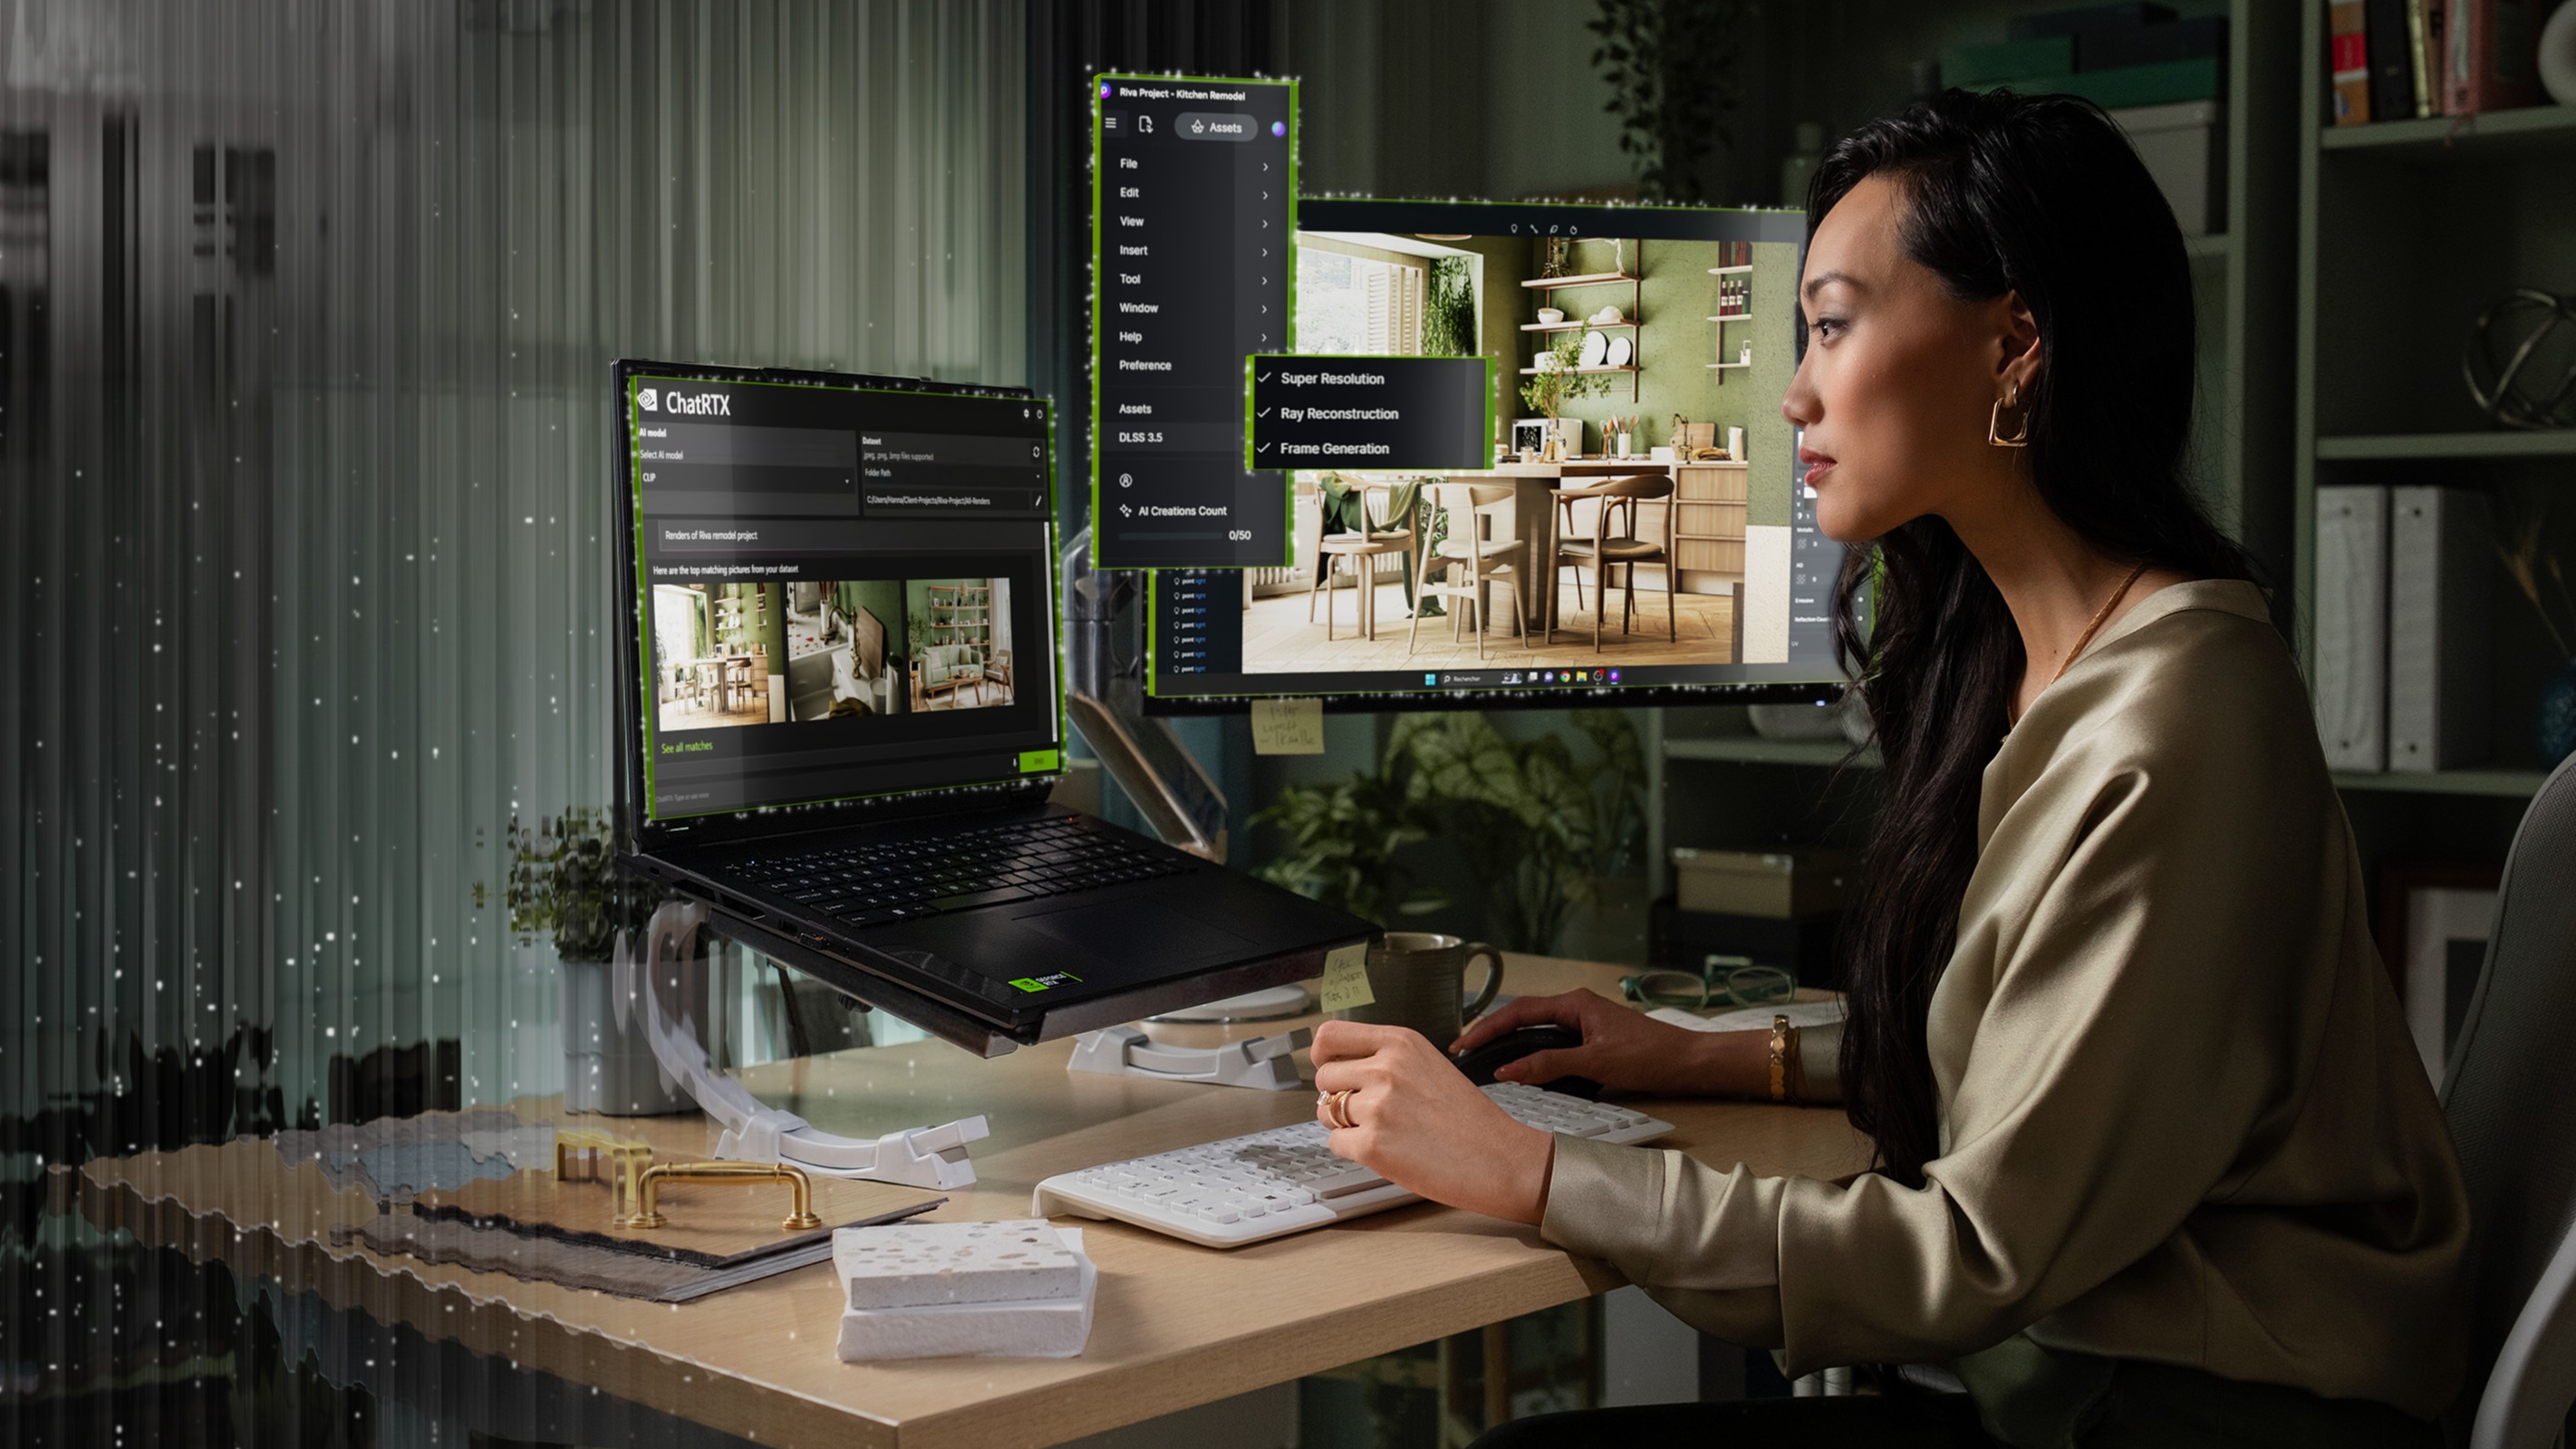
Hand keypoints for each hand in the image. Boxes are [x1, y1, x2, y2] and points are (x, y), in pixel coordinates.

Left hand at [1310, 1021, 1554, 1224]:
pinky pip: (1336, 1144)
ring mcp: (1377, 1106)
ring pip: (1325, 1112)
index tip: (1327, 1066)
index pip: (1330, 1035)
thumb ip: (1386, 1059)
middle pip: (1323, 1077)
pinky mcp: (1372, 1145)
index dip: (1322, 1055)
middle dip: (1336, 1096)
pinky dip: (1354, 1151)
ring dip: (1343, 1124)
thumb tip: (1337, 1068)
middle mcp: (1385, 1068)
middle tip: (1366, 1112)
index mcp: (1401, 1043)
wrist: (1500, 1159)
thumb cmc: (1470, 1120)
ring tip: (1382, 1131)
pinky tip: (1387, 1151)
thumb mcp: (1430, 1066)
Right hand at [1448, 988, 1759, 1096]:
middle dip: (1491, 1032)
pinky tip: (1520, 1063)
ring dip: (1509, 1040)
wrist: (1686, 1062)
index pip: (1519, 1012)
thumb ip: (1549, 1065)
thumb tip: (1508, 1070)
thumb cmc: (1648, 1056)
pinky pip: (1550, 1039)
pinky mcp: (1591, 1037)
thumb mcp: (1595, 1063)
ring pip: (1536, 1028)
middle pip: (1522, 1016)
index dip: (1488, 1028)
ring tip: (1483, 1056)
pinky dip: (1529, 1049)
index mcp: (1574, 1003)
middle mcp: (1576, 1007)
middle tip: (1464, 1050)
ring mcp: (1583, 1021)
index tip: (1464, 1044)